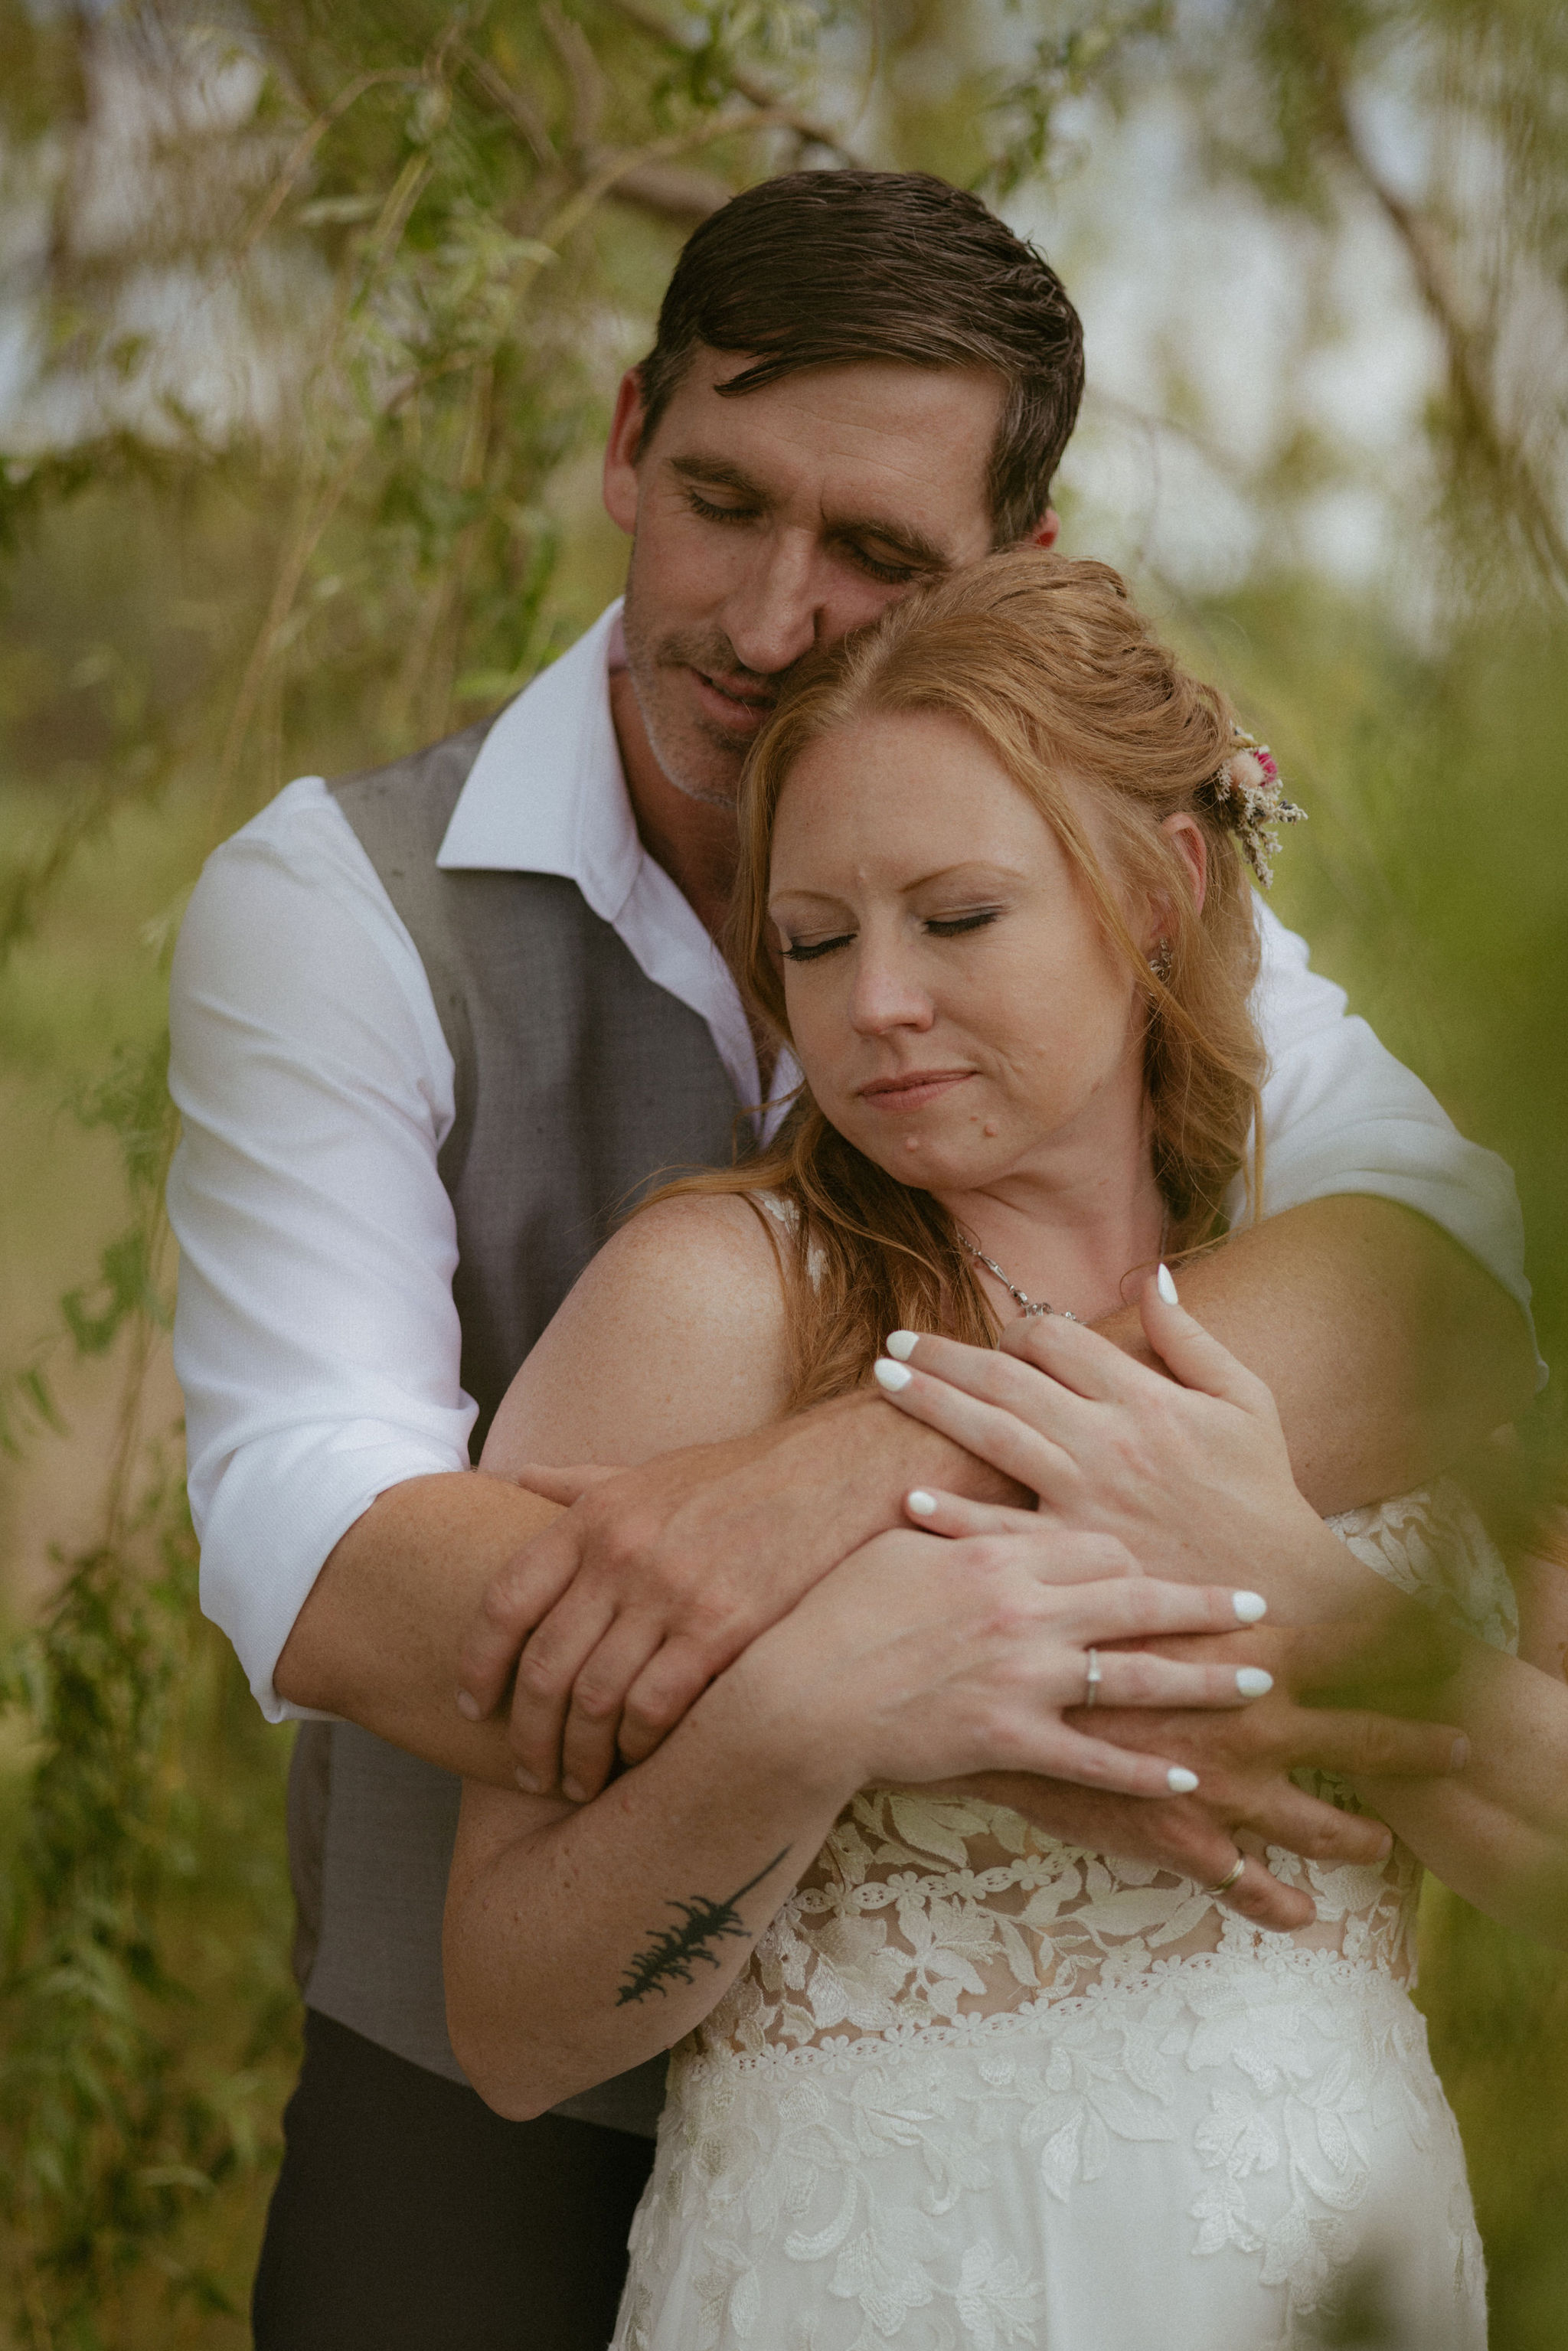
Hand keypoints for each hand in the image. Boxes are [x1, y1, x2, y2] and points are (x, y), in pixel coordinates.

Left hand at [457, 1399, 984, 1799]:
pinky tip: (640, 1765)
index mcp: (594, 1517)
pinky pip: (658, 1710)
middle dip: (526, 1736)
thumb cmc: (742, 1479)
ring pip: (595, 1701)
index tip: (472, 1708)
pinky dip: (639, 1749)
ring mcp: (671, 1593)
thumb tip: (516, 1478)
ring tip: (578, 1784)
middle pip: (544, 1668)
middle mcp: (621, 1554)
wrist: (841, 1472)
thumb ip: (580, 1484)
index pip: (504, 1603)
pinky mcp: (724, 1629)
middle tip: (528, 1771)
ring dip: (578, 1757)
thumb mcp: (649, 1469)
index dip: (477, 1666)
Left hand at [874, 1275, 1379, 1619]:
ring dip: (932, 1403)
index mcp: (1146, 1397)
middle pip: (1009, 1378)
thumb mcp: (1246, 1401)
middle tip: (893, 1343)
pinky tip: (909, 1497)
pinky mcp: (1077, 1555)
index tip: (997, 1340)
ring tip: (883, 1380)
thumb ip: (1192, 1337)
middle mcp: (1110, 1440)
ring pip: (995, 1436)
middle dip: (945, 1355)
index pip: (1060, 1338)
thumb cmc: (1261, 1492)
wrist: (1283, 1590)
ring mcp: (1088, 1498)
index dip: (1019, 1329)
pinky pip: (1006, 1532)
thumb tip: (1152, 1274)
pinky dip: (956, 1514)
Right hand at [897, 1486, 1465, 1925]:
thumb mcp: (907, 1550)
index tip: (1179, 1564)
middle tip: (1268, 1608)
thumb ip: (971, 1530)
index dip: (1144, 1556)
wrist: (801, 1693)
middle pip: (1140, 1601)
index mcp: (1002, 1555)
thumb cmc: (842, 1614)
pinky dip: (1145, 1768)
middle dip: (1209, 1606)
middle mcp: (1025, 1611)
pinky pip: (1093, 1760)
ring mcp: (1022, 1679)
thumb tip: (1011, 1502)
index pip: (1097, 1545)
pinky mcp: (1009, 1743)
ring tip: (1265, 1685)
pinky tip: (1192, 1775)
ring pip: (1135, 1679)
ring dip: (1204, 1682)